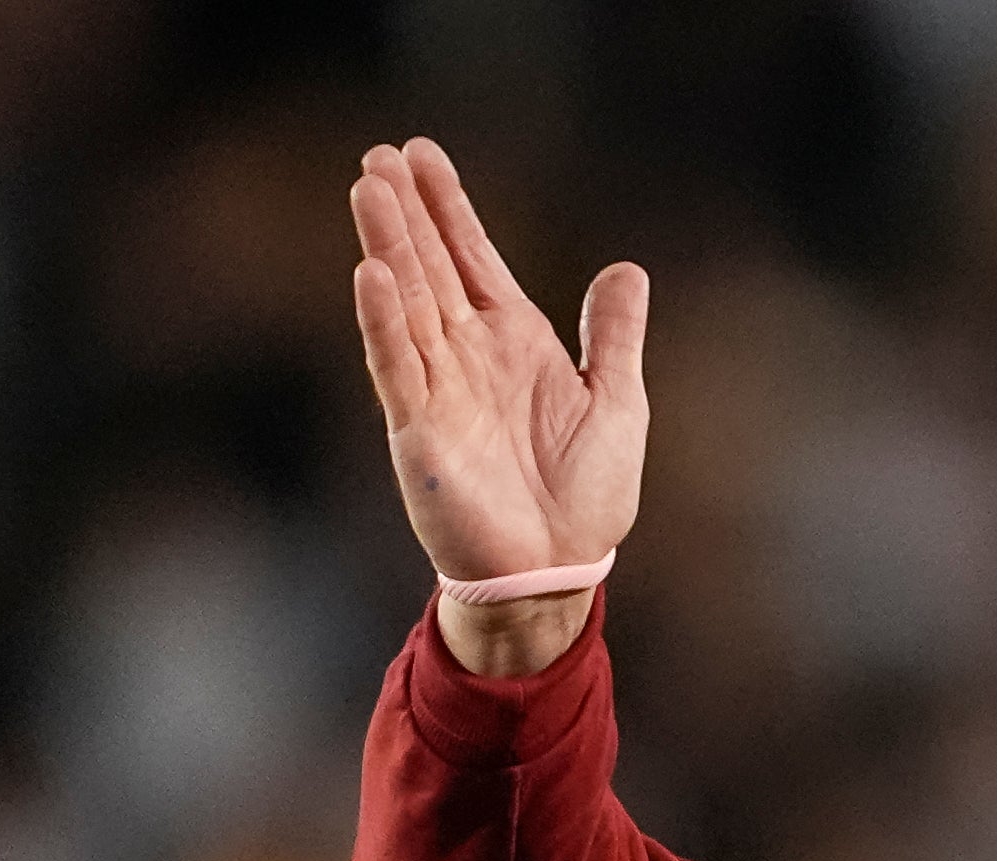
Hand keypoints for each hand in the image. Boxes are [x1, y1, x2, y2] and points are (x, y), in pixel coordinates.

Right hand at [349, 138, 647, 676]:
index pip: (473, 259)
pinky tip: (371, 274)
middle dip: (406, 212)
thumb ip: (614, 337)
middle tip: (379, 153)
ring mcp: (439, 390)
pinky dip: (385, 322)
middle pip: (431, 268)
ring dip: (389, 248)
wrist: (559, 571)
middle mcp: (467, 356)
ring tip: (369, 190)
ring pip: (408, 304)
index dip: (449, 207)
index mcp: (514, 343)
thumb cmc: (586, 496)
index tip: (421, 152)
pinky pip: (399, 367)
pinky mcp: (421, 432)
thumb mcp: (618, 404)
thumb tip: (627, 268)